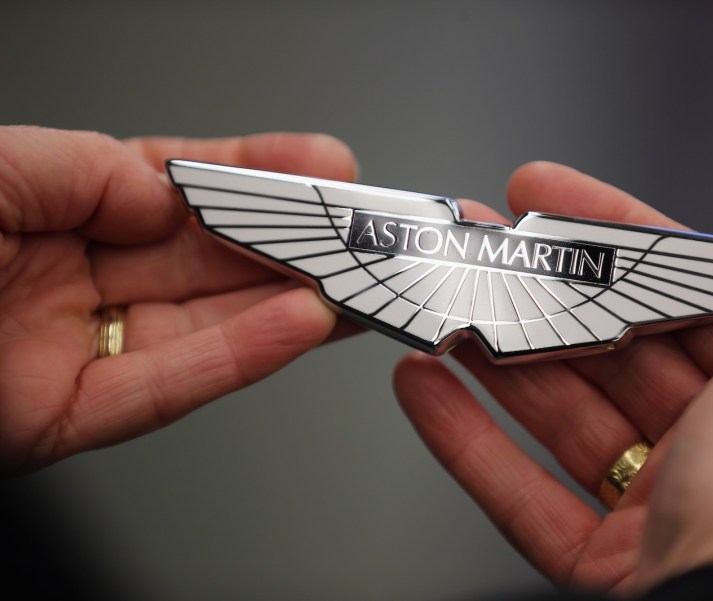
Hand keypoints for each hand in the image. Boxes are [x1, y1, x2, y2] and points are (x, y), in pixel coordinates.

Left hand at [0, 126, 356, 472]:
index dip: (250, 176)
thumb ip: (83, 167)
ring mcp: (77, 350)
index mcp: (53, 213)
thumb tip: (164, 199)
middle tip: (360, 233)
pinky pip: (169, 389)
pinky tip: (303, 327)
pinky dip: (242, 359)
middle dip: (290, 245)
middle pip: (206, 263)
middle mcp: (74, 280)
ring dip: (290, 306)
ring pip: (206, 327)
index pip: (173, 188)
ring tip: (357, 282)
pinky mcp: (69, 418)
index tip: (320, 165)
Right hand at [393, 162, 712, 600]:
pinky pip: (519, 490)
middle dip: (536, 293)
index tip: (553, 200)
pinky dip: (467, 440)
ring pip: (556, 414)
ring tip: (438, 304)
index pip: (682, 297)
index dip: (614, 241)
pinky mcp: (594, 561)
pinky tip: (425, 389)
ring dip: (491, 358)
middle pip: (605, 352)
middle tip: (476, 247)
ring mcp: (651, 508)